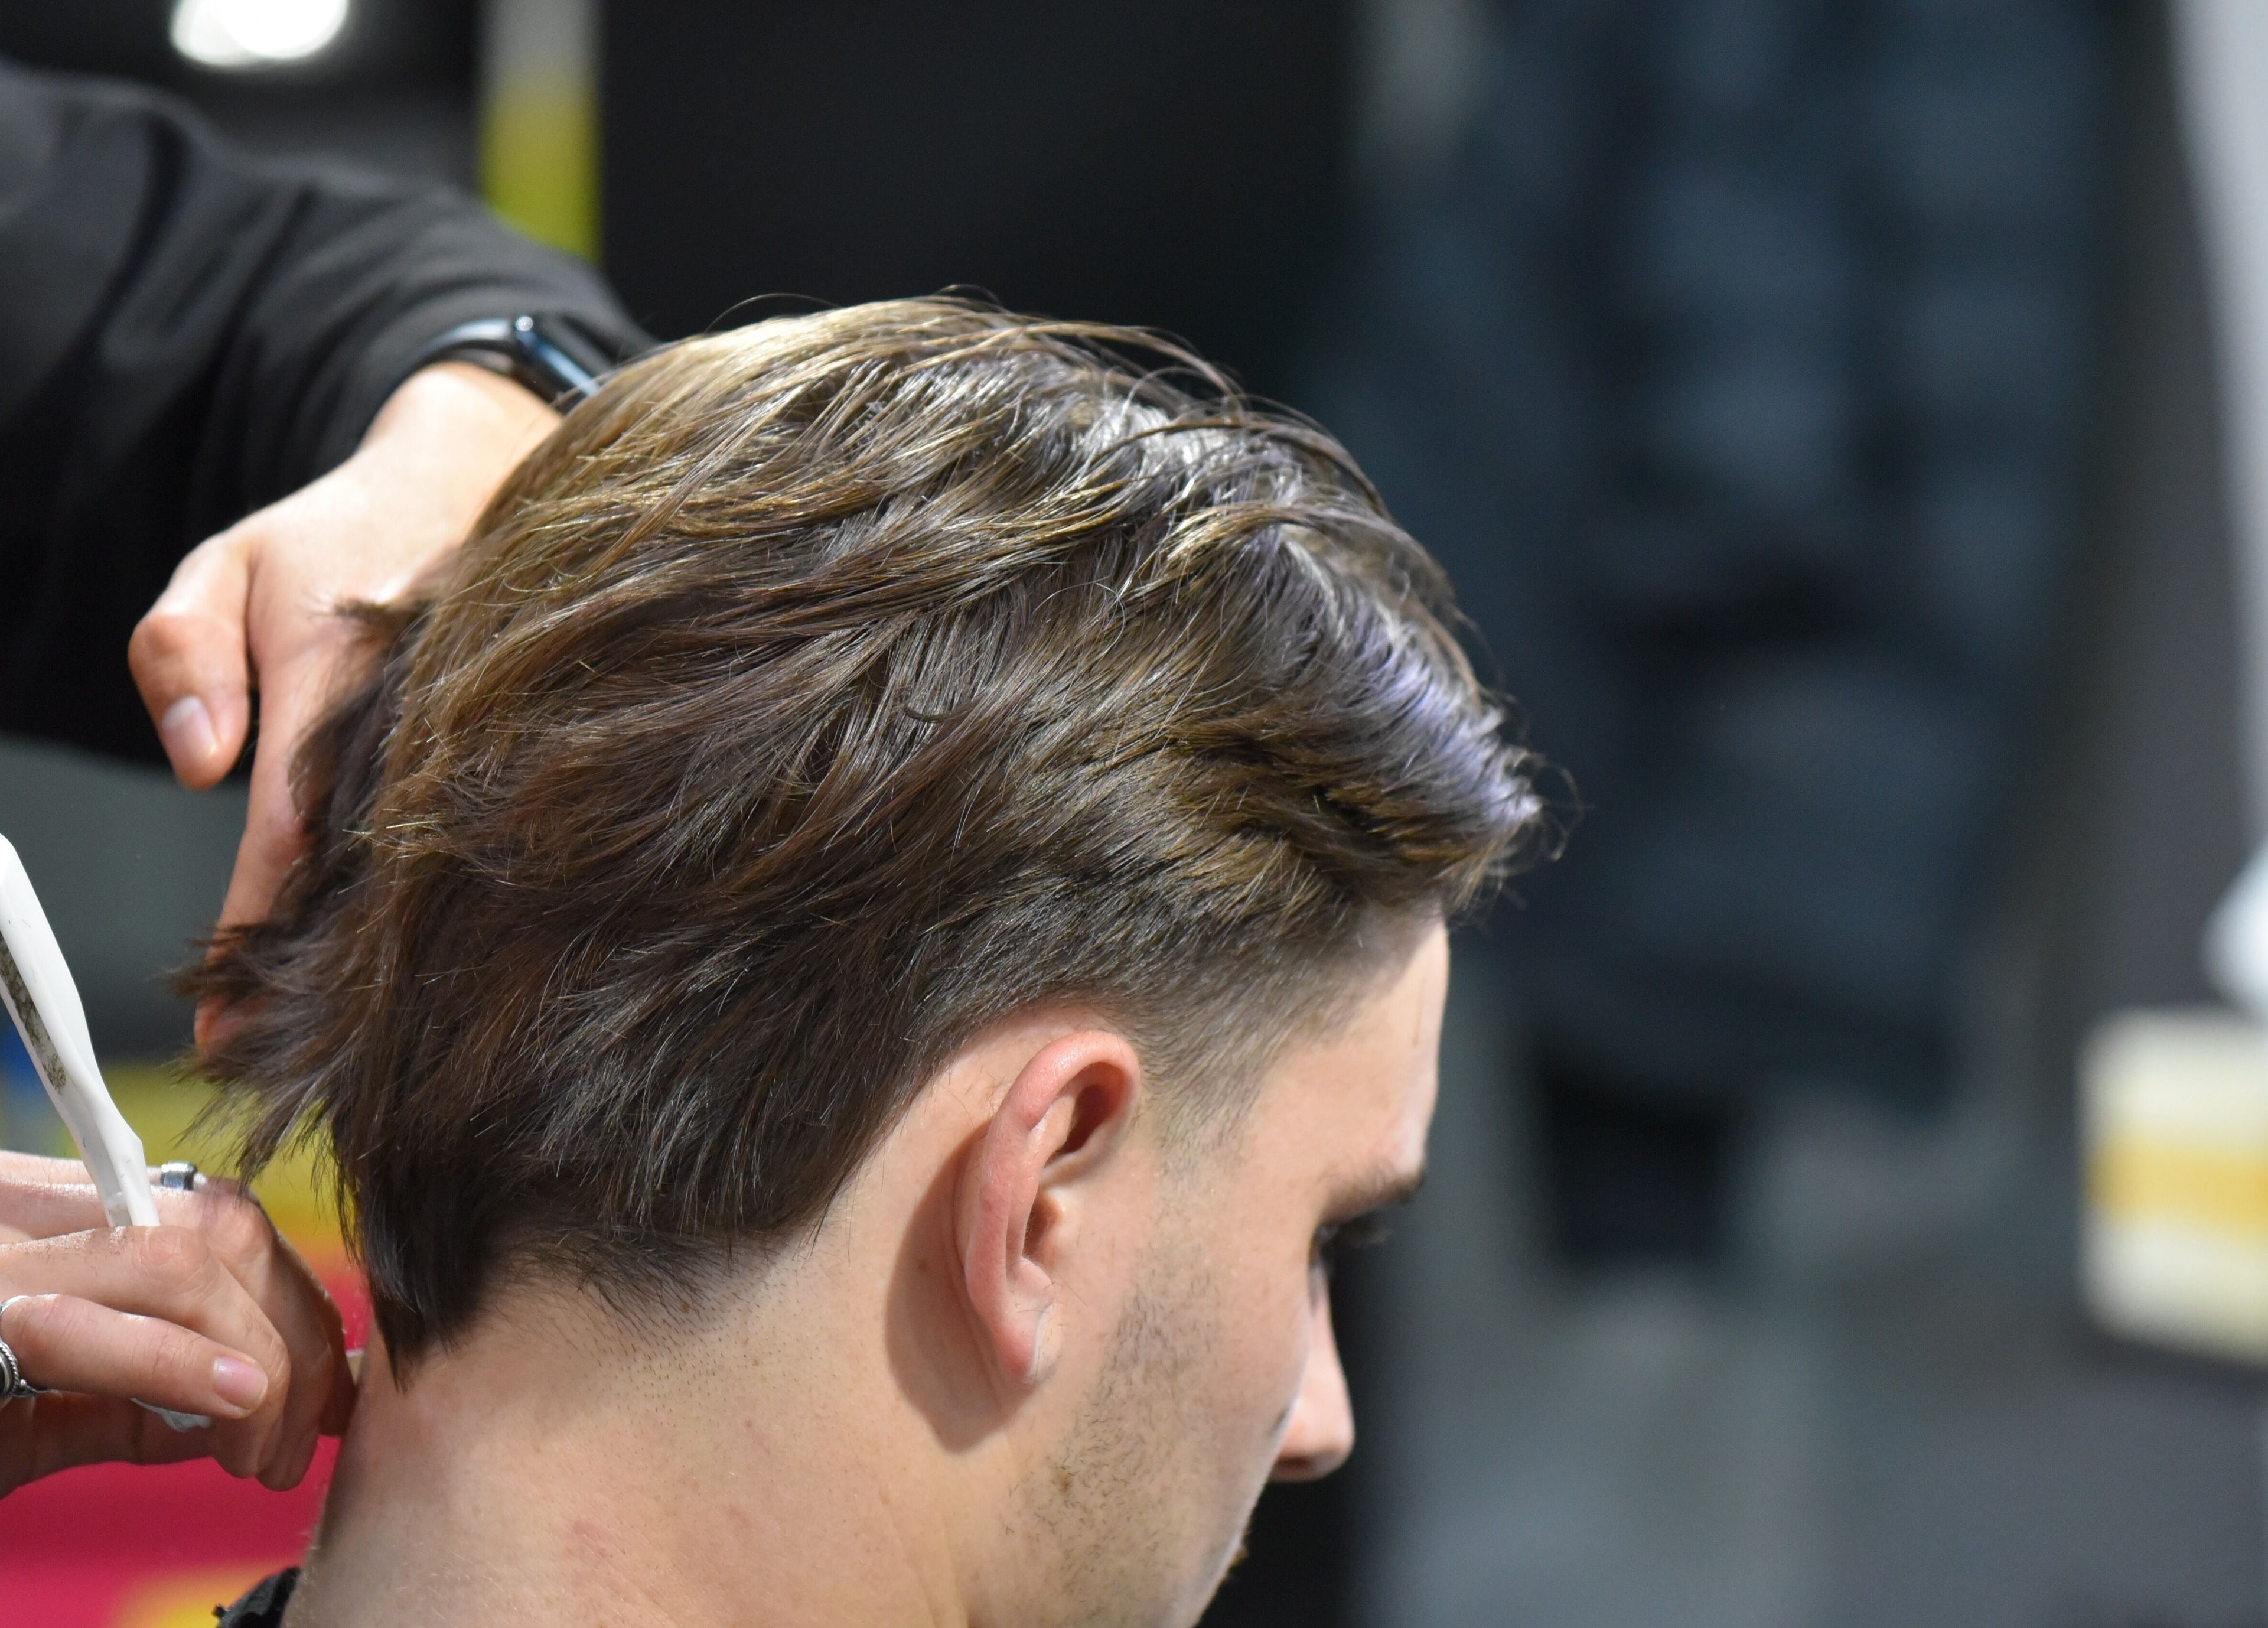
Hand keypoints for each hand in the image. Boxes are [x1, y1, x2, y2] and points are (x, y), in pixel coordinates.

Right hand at [0, 1151, 353, 1496]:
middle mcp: (27, 1207)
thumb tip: (250, 1406)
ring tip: (260, 1455)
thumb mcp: (37, 1407)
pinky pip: (86, 1324)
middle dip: (297, 1338)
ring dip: (257, 1361)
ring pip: (182, 1264)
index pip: (225, 1221)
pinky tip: (234, 1404)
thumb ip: (137, 1397)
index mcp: (55, 1213)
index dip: (300, 1303)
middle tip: (300, 1442)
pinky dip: (176, 1364)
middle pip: (227, 1233)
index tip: (334, 1391)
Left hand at [127, 362, 558, 1047]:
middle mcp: (428, 713)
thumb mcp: (228, 562)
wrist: (480, 480)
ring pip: (436, 867)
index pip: (288, 833)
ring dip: (389, 953)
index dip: (253, 934)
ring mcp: (491, 733)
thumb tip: (197, 766)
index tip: (223, 1027)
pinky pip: (482, 836)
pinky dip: (447, 899)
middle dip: (323, 976)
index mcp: (341, 672)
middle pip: (373, 875)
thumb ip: (181, 649)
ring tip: (344, 1039)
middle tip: (278, 1062)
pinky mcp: (529, 744)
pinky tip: (426, 955)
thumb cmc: (342, 536)